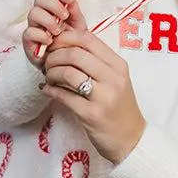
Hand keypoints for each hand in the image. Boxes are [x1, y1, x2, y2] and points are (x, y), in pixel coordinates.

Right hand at [23, 0, 80, 68]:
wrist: (67, 65)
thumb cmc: (71, 43)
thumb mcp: (78, 27)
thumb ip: (75, 13)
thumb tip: (71, 1)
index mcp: (53, 9)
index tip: (70, 0)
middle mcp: (42, 16)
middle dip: (53, 5)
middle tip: (64, 16)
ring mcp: (34, 28)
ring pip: (33, 13)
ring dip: (47, 20)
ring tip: (58, 32)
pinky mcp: (29, 42)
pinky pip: (29, 32)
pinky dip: (40, 35)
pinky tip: (50, 41)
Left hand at [44, 26, 145, 163]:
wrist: (130, 139)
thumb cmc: (119, 107)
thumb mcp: (115, 80)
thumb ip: (96, 63)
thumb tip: (65, 46)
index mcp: (118, 65)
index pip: (88, 38)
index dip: (66, 38)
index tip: (55, 45)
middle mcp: (113, 78)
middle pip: (75, 54)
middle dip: (54, 56)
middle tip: (47, 63)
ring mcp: (103, 97)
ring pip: (68, 73)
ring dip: (51, 73)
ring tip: (48, 78)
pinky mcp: (91, 114)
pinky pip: (64, 96)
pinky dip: (50, 90)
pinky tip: (46, 89)